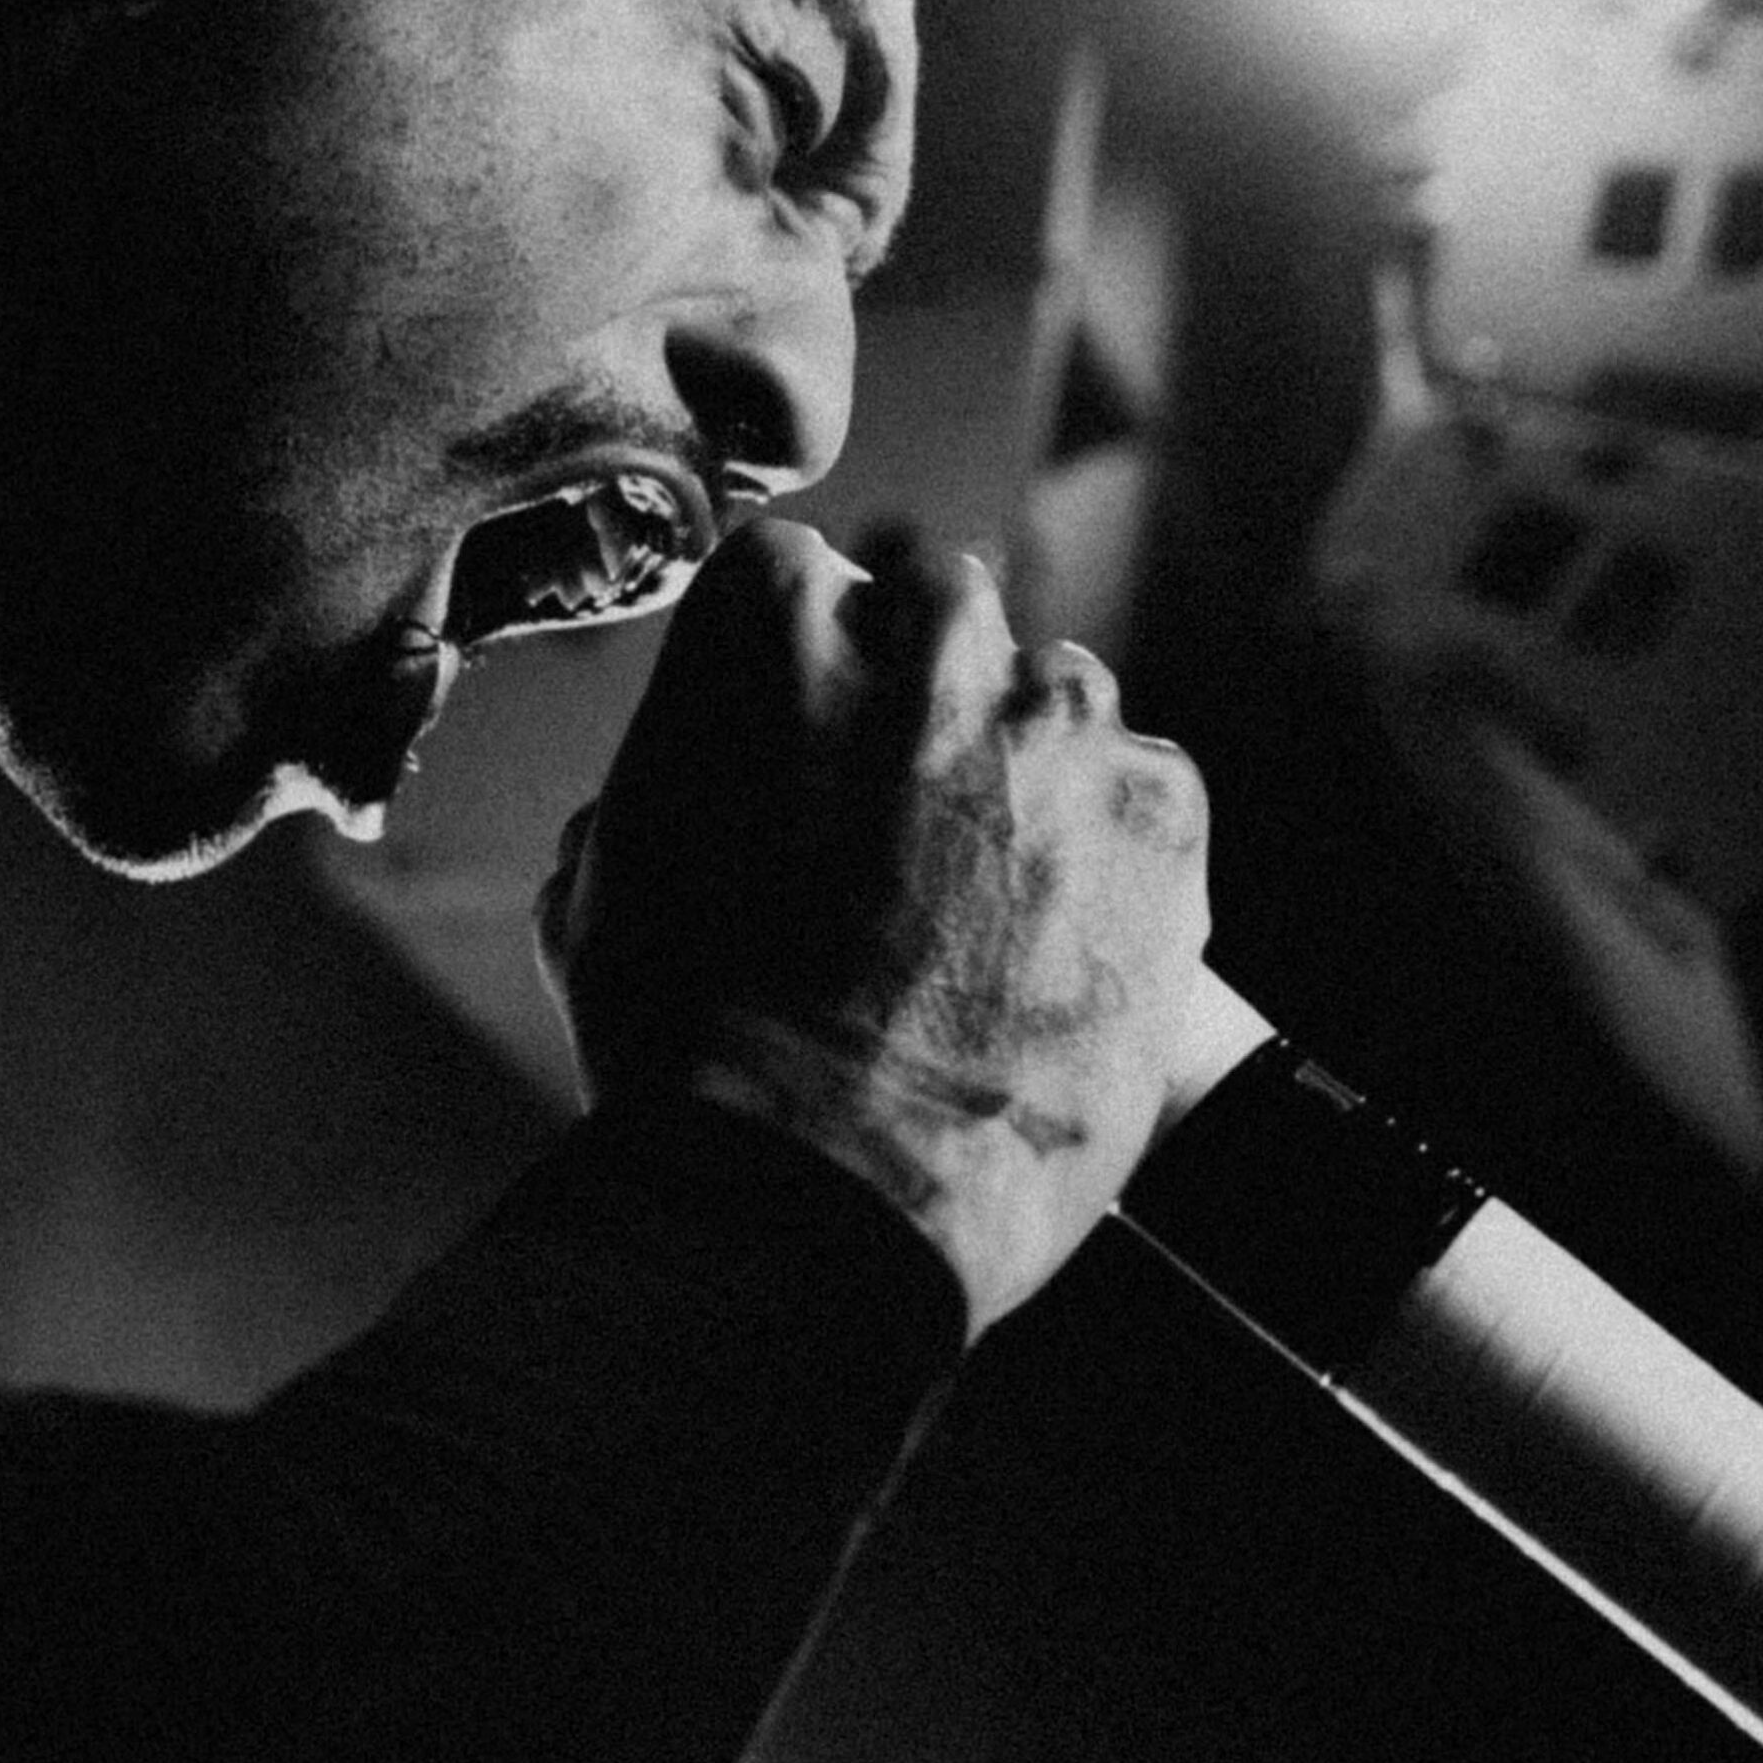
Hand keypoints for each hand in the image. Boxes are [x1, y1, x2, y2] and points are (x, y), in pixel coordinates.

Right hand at [537, 521, 1214, 1336]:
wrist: (820, 1187)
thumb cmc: (684, 1044)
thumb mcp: (600, 879)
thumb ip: (665, 777)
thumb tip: (696, 780)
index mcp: (769, 615)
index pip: (799, 576)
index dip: (800, 669)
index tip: (803, 739)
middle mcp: (924, 632)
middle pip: (940, 614)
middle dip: (919, 695)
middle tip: (893, 822)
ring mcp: (1056, 717)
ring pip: (1055, 695)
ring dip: (1023, 768)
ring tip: (980, 902)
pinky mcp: (1162, 810)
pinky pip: (1145, 791)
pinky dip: (1110, 851)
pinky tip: (1049, 944)